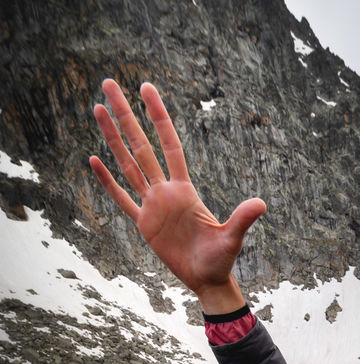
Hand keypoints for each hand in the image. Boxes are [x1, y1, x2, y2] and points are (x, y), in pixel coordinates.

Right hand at [90, 79, 265, 312]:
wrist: (207, 279)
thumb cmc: (221, 259)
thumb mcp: (232, 238)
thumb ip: (242, 219)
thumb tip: (261, 204)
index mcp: (184, 190)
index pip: (169, 145)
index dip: (158, 117)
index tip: (145, 89)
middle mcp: (165, 192)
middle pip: (141, 146)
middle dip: (125, 116)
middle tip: (109, 84)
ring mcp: (152, 206)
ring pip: (127, 165)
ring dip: (112, 138)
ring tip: (97, 108)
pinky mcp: (144, 224)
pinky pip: (122, 198)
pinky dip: (108, 181)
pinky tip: (94, 159)